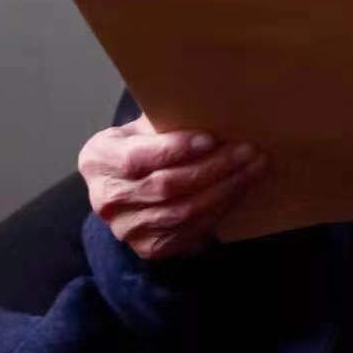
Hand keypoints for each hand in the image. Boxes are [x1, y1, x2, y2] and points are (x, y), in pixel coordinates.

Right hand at [78, 114, 268, 259]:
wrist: (126, 188)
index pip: (138, 157)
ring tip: (253, 167)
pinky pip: (191, 230)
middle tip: (248, 151)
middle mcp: (106, 199)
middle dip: (213, 168)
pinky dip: (220, 208)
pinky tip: (240, 188)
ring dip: (225, 189)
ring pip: (184, 211)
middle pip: (167, 186)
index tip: (211, 138)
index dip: (176, 149)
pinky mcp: (149, 248)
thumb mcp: (141, 127)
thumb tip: (211, 105)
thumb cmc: (140, 146)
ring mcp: (127, 229)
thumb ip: (164, 120)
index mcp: (98, 160)